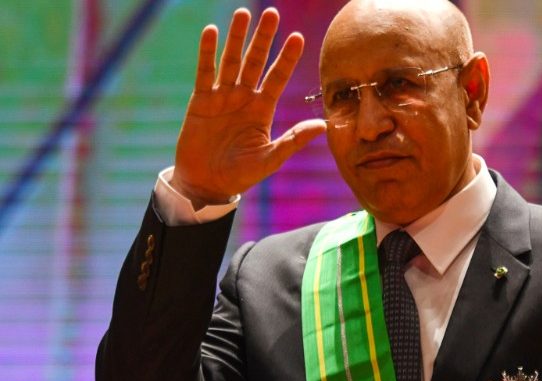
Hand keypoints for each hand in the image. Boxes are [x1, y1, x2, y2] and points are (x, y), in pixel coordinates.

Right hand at [172, 7, 325, 208]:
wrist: (207, 185)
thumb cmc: (241, 175)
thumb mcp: (271, 159)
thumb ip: (294, 140)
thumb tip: (324, 125)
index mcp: (263, 109)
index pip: (278, 77)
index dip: (287, 58)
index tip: (298, 37)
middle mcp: (244, 98)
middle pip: (256, 61)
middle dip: (264, 38)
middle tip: (272, 12)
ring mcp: (222, 97)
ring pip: (232, 61)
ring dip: (237, 37)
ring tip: (243, 12)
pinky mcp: (201, 101)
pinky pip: (205, 72)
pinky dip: (207, 53)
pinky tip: (212, 31)